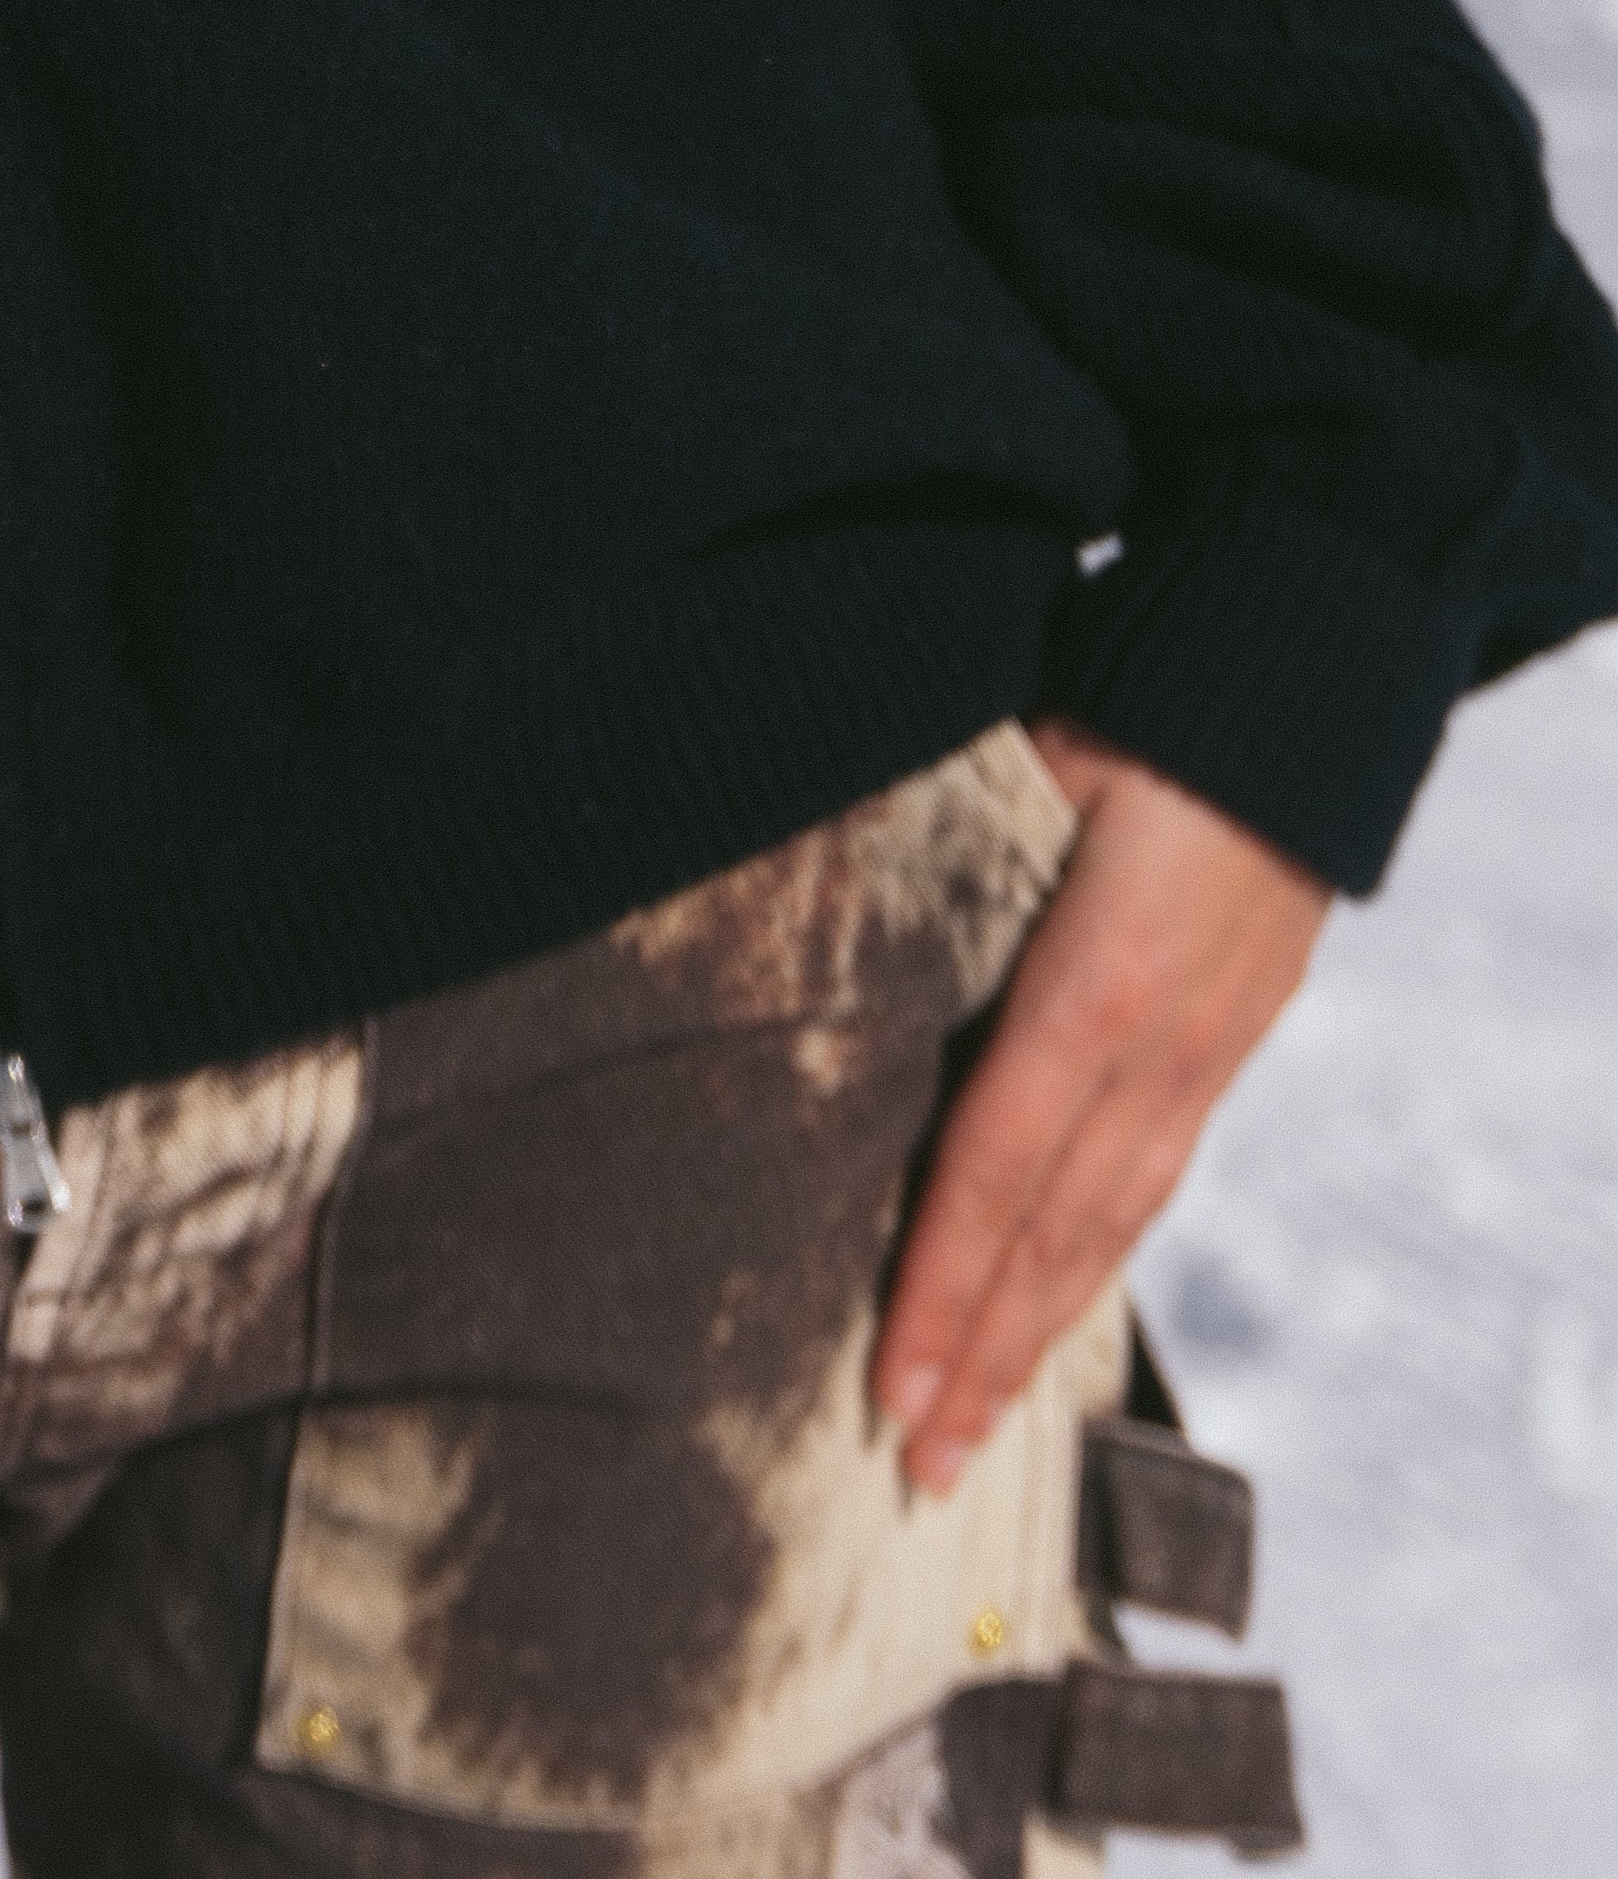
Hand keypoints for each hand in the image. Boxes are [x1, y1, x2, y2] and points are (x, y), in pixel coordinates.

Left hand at [874, 723, 1328, 1493]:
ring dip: (1041, 1324)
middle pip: (1055, 1229)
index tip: (889, 1384)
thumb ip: (942, 861)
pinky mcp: (1232, 1031)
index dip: (939, 1282)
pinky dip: (1096, 1246)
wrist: (1297, 667)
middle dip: (984, 1353)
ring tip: (979, 1416)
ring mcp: (1208, 1046)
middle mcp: (1161, 1042)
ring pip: (1113, 1218)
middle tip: (918, 1463)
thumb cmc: (1132, 696)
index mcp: (1095, 985)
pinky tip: (1059, 1287)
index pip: (995, 1168)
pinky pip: (1154, 1168)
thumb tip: (833, 930)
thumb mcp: (1022, 764)